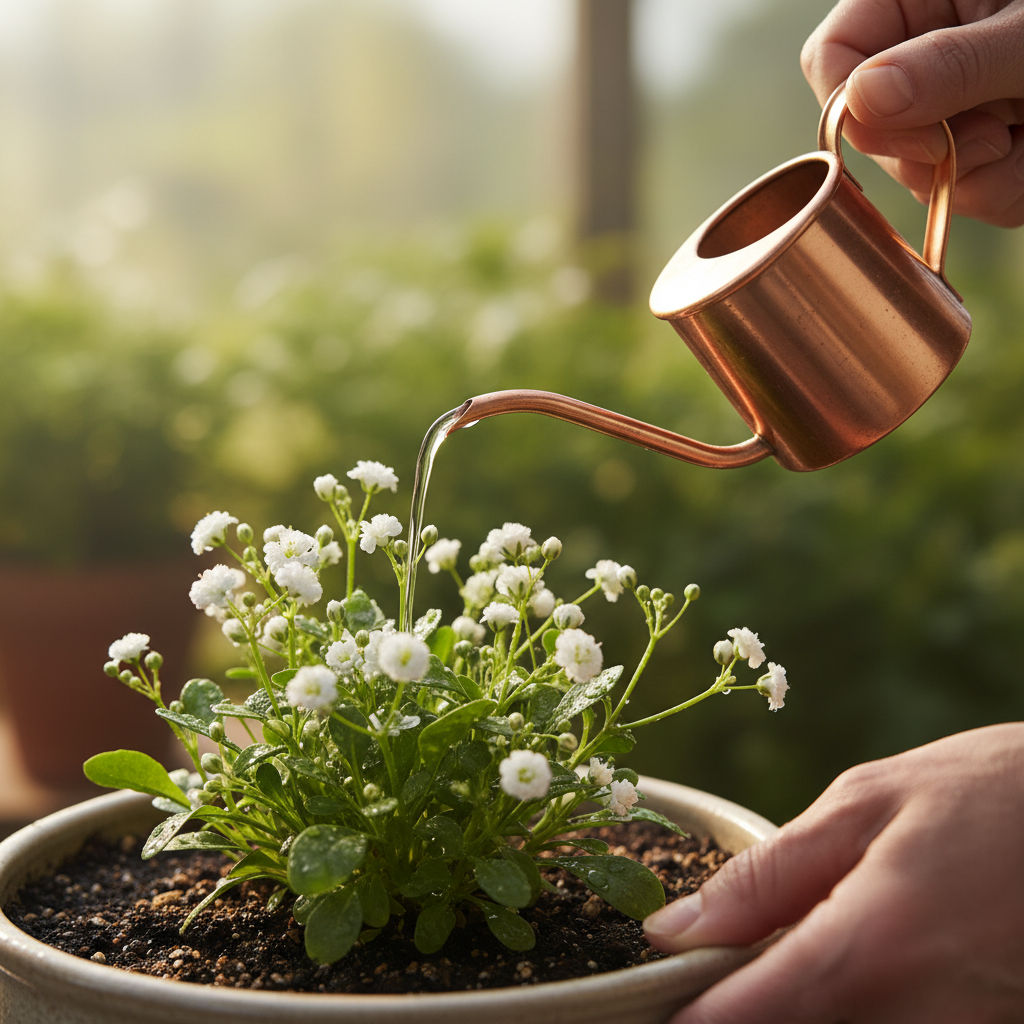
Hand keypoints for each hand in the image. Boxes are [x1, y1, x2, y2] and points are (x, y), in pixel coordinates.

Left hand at [643, 723, 1023, 1022]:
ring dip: (812, 1002)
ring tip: (815, 933)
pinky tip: (873, 947)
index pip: (756, 1015)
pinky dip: (865, 1003)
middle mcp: (922, 1012)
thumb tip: (678, 927)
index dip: (701, 1019)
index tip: (663, 1004)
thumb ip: (767, 874)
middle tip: (737, 955)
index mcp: (874, 943)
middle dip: (755, 1005)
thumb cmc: (985, 791)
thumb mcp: (865, 804)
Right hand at [801, 1, 1023, 225]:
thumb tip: (861, 99)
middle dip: (928, 157)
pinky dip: (1005, 191)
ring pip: (920, 175)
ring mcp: (949, 105)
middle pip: (873, 132)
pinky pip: (965, 195)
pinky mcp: (981, 147)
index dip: (853, 112)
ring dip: (977, 180)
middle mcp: (924, 54)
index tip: (917, 141)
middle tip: (997, 140)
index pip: (832, 57)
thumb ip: (949, 64)